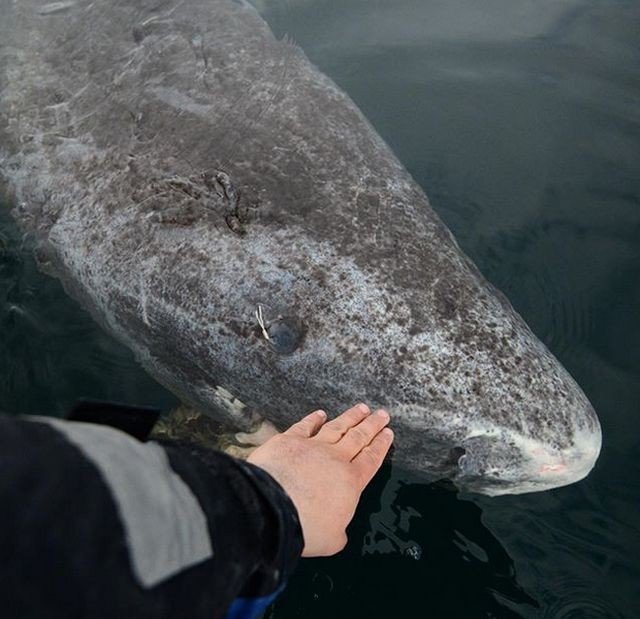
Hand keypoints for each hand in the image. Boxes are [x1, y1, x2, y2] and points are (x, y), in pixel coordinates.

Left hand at [247, 403, 392, 556]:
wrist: (272, 508)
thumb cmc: (305, 527)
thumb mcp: (332, 540)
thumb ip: (340, 532)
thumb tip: (339, 532)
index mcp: (350, 481)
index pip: (371, 459)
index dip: (381, 445)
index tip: (388, 433)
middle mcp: (335, 459)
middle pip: (358, 437)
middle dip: (372, 425)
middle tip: (382, 414)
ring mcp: (312, 446)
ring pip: (337, 427)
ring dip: (350, 417)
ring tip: (361, 408)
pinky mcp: (288, 441)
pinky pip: (305, 426)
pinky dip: (314, 418)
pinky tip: (320, 413)